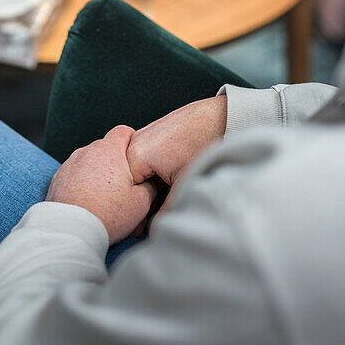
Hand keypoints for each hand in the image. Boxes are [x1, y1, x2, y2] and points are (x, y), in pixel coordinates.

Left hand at [46, 125, 159, 243]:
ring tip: (105, 198)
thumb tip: (154, 178)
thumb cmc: (107, 215)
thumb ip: (151, 184)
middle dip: (116, 163)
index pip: (124, 131)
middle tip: (123, 186)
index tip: (136, 159)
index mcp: (108, 150)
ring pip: (90, 162)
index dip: (133, 142)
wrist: (71, 231)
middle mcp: (87, 151)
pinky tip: (89, 202)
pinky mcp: (58, 178)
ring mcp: (70, 164)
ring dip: (98, 173)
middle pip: (106, 148)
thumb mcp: (141, 202)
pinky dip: (83, 183)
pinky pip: (76, 174)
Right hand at [126, 95, 226, 214]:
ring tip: (165, 192)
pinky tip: (170, 174)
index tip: (142, 226)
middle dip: (140, 199)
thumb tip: (155, 228)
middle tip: (154, 213)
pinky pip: (144, 156)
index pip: (125, 193)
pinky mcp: (152, 132)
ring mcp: (141, 135)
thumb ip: (166, 209)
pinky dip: (152, 169)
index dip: (135, 213)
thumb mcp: (183, 183)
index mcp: (136, 155)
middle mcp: (133, 143)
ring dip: (147, 183)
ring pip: (136, 169)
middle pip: (129, 181)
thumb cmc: (203, 143)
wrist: (219, 116)